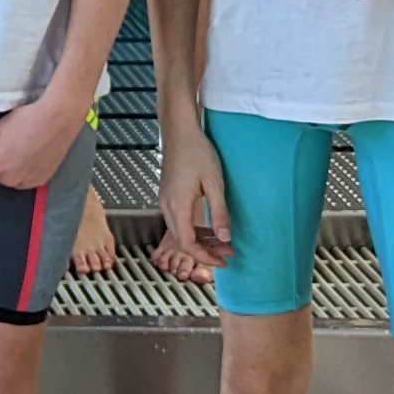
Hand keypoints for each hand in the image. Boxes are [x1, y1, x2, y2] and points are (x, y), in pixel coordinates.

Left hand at [0, 91, 88, 195]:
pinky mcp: (43, 181)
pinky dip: (26, 170)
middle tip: (6, 147)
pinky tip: (34, 153)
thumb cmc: (24, 120)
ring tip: (22, 148)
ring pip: (11, 180)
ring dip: (12, 170)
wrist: (58, 119)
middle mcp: (11, 181)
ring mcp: (28, 182)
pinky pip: (26, 179)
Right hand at [150, 140, 232, 285]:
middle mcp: (168, 206)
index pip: (188, 244)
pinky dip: (194, 230)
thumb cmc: (196, 152)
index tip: (222, 261)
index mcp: (177, 206)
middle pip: (183, 241)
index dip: (205, 257)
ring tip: (221, 242)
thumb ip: (219, 212)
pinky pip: (179, 221)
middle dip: (205, 251)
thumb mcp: (214, 183)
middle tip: (227, 253)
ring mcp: (166, 201)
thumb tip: (224, 237)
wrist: (180, 132)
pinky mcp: (169, 196)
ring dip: (200, 241)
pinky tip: (209, 228)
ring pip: (181, 232)